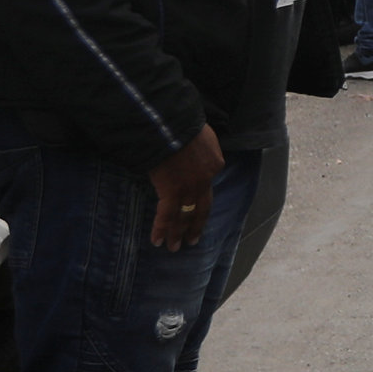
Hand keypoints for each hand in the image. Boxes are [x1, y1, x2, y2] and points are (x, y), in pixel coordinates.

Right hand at [146, 125, 225, 250]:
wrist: (172, 125)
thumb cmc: (184, 124)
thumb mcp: (204, 134)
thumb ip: (203, 146)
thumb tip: (199, 151)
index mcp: (215, 163)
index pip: (208, 182)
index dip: (199, 192)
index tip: (191, 197)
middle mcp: (206, 180)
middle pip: (201, 208)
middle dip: (196, 225)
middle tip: (193, 239)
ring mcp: (190, 188)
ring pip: (185, 216)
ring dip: (178, 234)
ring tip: (175, 247)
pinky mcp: (172, 192)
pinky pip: (167, 215)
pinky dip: (162, 230)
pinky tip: (157, 242)